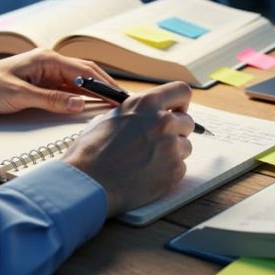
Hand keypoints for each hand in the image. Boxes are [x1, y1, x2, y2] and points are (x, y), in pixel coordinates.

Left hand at [0, 48, 117, 114]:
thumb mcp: (20, 96)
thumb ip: (52, 100)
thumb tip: (80, 104)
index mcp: (47, 59)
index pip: (85, 70)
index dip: (104, 83)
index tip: (119, 96)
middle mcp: (50, 64)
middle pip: (86, 74)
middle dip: (105, 87)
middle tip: (123, 102)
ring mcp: (47, 74)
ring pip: (79, 83)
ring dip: (95, 93)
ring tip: (112, 105)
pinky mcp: (42, 85)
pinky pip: (68, 91)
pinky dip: (81, 98)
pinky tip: (89, 107)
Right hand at [62, 82, 193, 216]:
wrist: (87, 183)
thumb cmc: (91, 152)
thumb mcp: (110, 118)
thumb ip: (136, 114)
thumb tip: (146, 115)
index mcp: (146, 103)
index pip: (182, 91)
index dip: (180, 102)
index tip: (175, 111)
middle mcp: (163, 121)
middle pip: (187, 121)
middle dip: (176, 131)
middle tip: (158, 142)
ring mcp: (171, 146)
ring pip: (186, 146)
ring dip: (173, 152)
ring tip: (148, 161)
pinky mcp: (175, 170)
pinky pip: (181, 167)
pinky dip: (168, 171)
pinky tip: (148, 174)